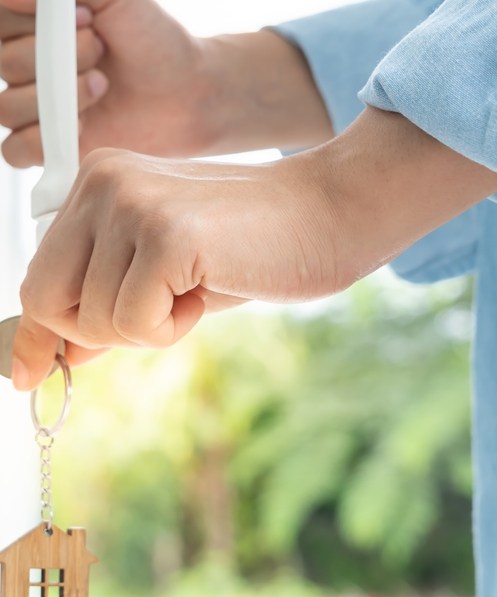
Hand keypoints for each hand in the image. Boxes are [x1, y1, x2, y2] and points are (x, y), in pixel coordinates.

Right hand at [0, 0, 331, 166]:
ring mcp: (39, 110)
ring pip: (6, 109)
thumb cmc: (152, 38)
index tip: (85, 16)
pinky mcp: (56, 148)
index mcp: (32, 26)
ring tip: (102, 85)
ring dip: (56, 96)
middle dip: (55, 56)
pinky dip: (40, 141)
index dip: (33, 20)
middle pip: (5, 65)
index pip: (1, 21)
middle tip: (101, 50)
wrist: (187, 91)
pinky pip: (15, 152)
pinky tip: (80, 127)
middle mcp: (28, 68)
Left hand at [12, 142, 340, 388]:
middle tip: (160, 313)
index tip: (29, 373)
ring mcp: (133, 204)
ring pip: (93, 321)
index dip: (39, 332)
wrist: (327, 215)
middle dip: (97, 332)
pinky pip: (134, 324)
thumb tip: (58, 355)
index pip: (41, 275)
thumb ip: (110, 303)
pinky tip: (206, 292)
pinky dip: (172, 328)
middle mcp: (105, 184)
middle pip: (48, 300)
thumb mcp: (169, 276)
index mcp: (101, 184)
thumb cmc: (255, 245)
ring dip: (149, 328)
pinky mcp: (167, 235)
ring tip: (198, 289)